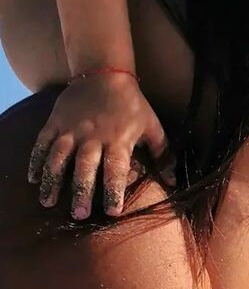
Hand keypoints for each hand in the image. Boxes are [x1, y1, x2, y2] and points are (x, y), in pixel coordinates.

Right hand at [28, 72, 173, 218]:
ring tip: (48, 202)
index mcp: (118, 140)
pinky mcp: (54, 123)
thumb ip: (162, 154)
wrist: (104, 73)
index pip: (116, 170)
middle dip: (81, 191)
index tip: (112, 211)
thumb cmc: (132, 104)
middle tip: (79, 214)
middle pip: (84, 167)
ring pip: (58, 158)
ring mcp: (71, 130)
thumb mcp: (152, 126)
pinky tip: (33, 179)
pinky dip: (35, 162)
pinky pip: (42, 144)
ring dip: (53, 181)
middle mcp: (93, 137)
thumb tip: (174, 180)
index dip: (114, 191)